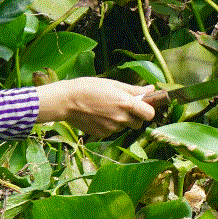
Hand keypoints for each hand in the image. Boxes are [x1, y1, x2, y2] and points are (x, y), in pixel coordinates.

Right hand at [37, 77, 156, 136]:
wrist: (66, 102)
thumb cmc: (88, 88)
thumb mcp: (112, 84)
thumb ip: (134, 89)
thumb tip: (151, 89)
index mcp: (126, 103)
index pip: (149, 114)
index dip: (147, 110)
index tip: (142, 105)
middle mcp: (121, 118)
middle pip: (139, 123)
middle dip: (135, 116)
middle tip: (123, 106)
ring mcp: (111, 128)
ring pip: (125, 127)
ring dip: (121, 120)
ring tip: (106, 108)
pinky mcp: (103, 134)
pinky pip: (113, 131)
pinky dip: (110, 125)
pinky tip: (99, 115)